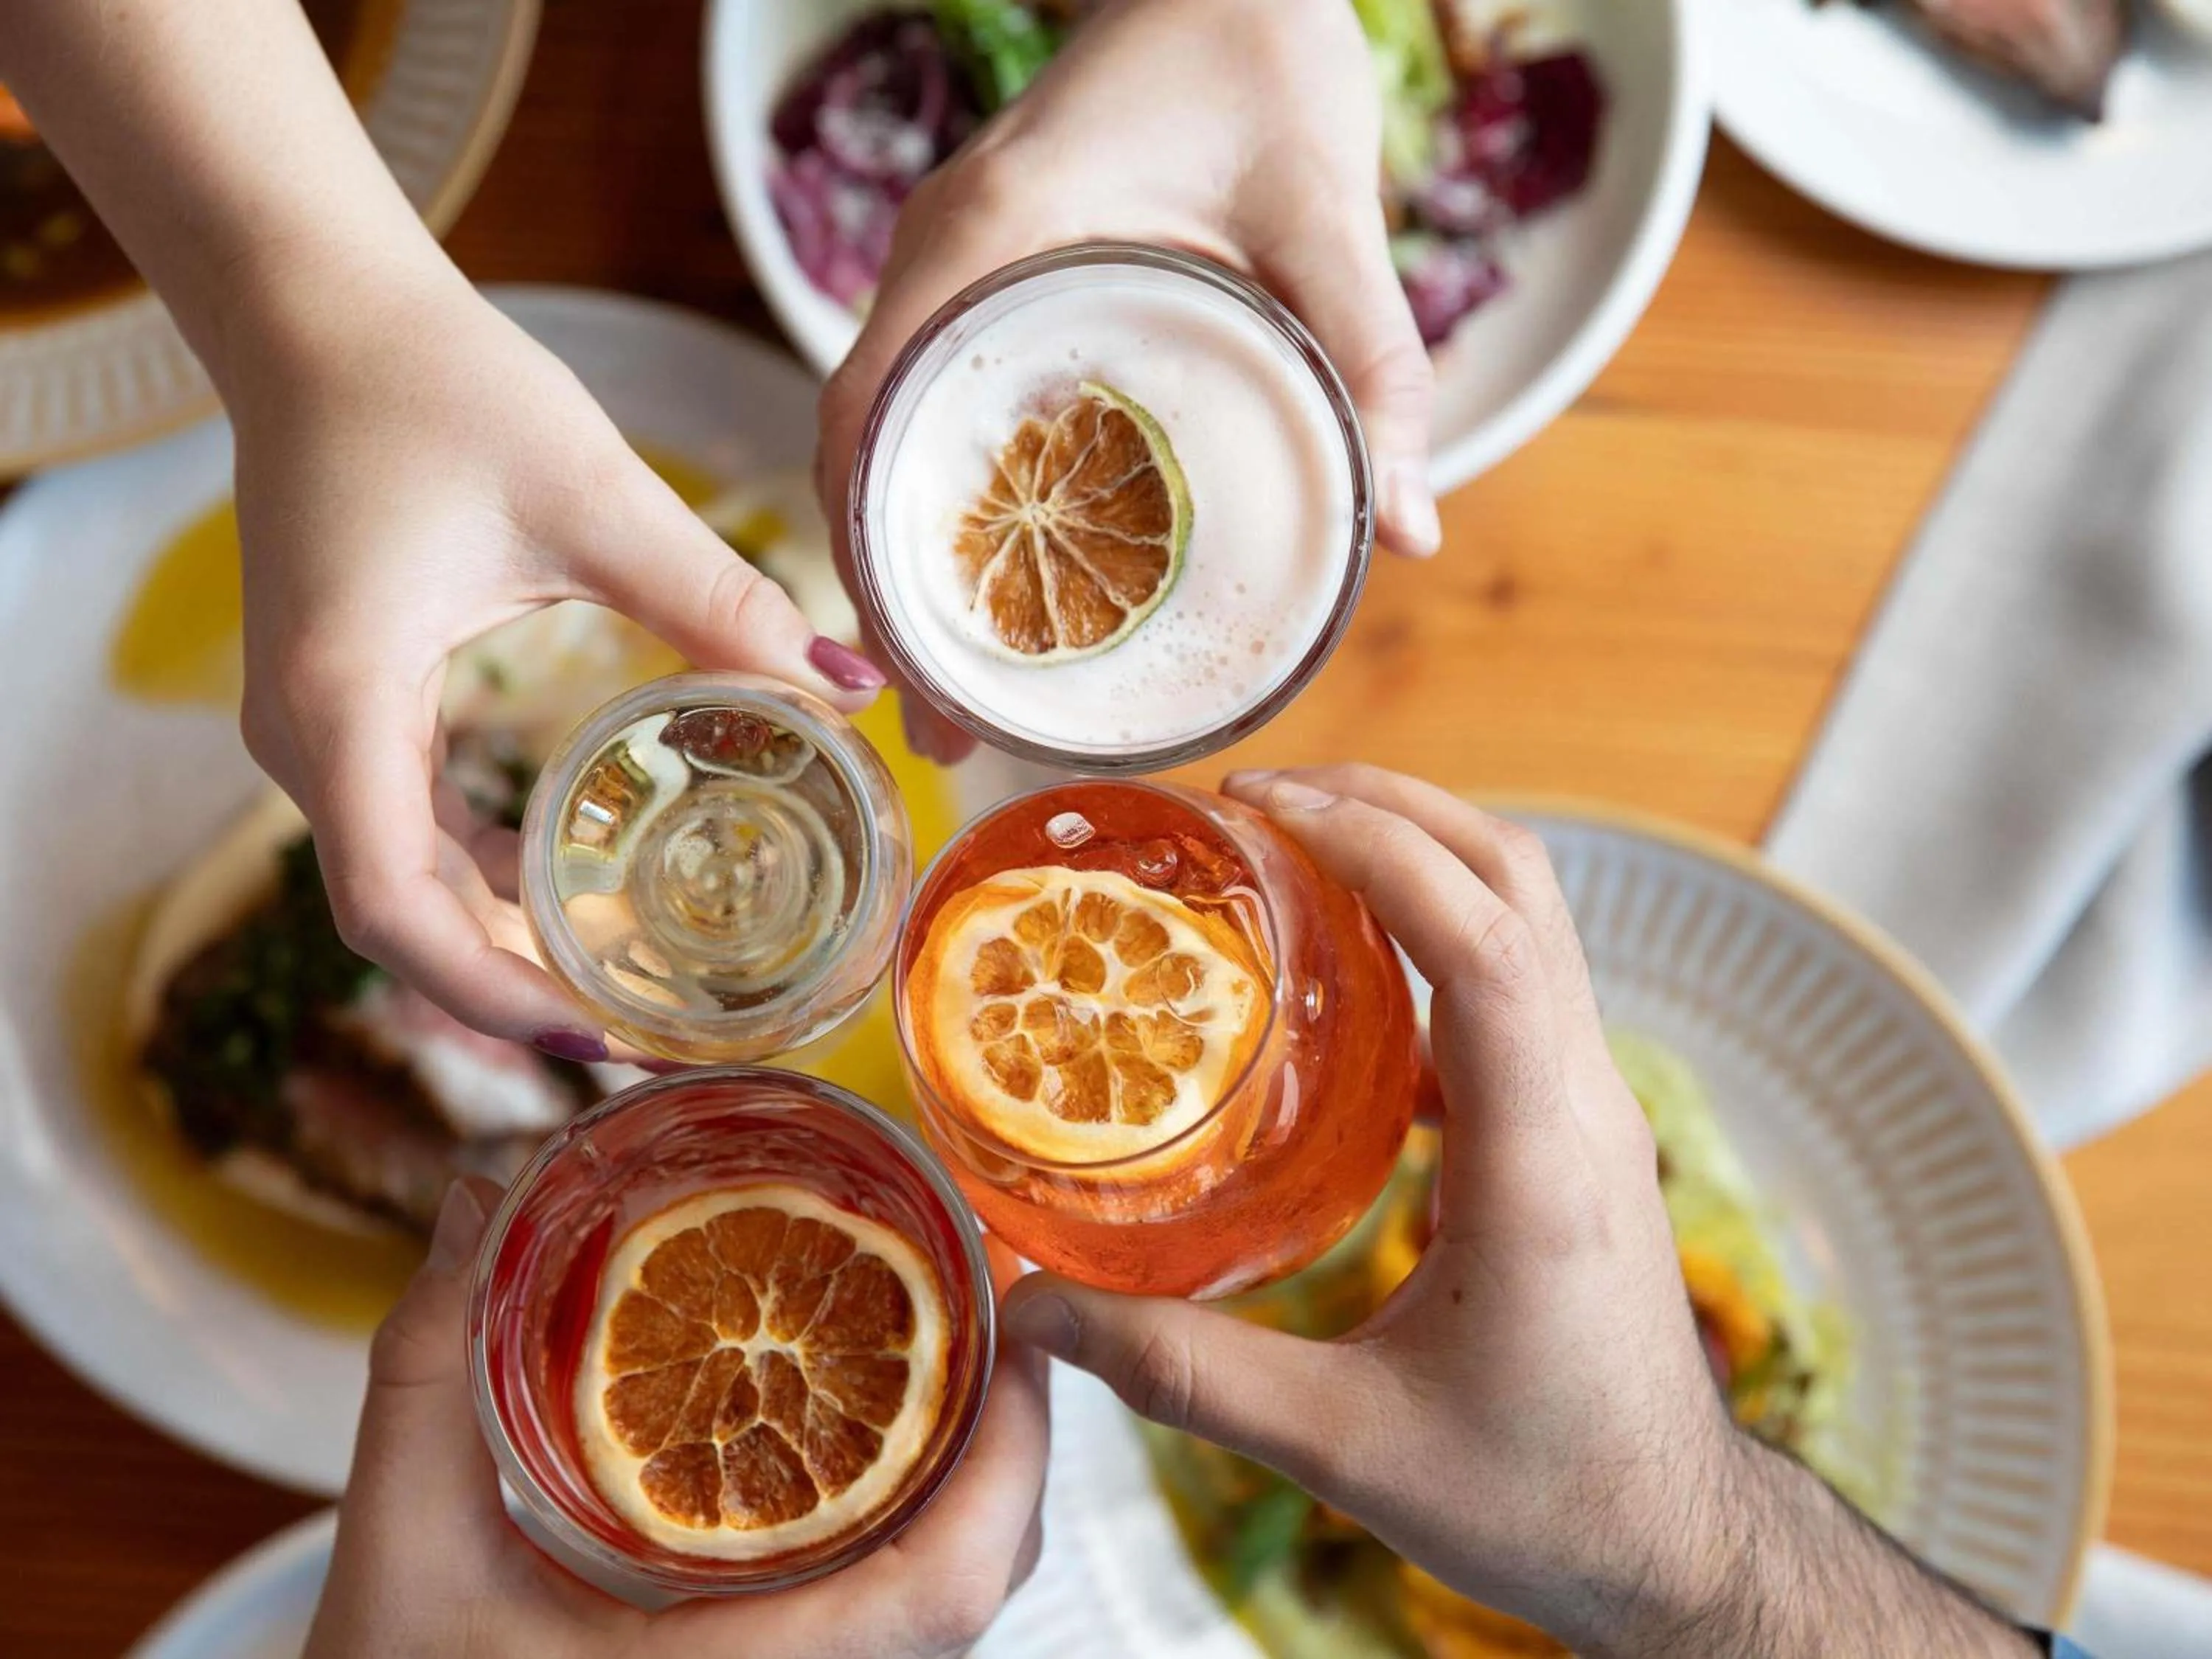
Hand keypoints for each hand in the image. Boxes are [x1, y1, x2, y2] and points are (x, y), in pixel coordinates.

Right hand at [228, 262, 885, 1054]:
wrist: (319, 312)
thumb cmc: (435, 387)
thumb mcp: (594, 498)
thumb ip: (720, 600)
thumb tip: (851, 686)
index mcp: (344, 705)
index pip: (397, 915)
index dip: (500, 996)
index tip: (609, 1037)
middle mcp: (304, 736)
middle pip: (396, 923)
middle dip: (510, 990)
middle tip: (643, 1027)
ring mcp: (308, 722)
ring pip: (394, 883)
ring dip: (493, 937)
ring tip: (617, 977)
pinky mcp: (336, 697)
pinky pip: (395, 824)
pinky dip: (473, 872)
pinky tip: (559, 876)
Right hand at [307, 1179, 1049, 1658]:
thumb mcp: (401, 1546)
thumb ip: (431, 1371)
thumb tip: (477, 1207)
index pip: (941, 1598)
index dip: (1012, 1465)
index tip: (1021, 1335)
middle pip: (977, 1587)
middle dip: (1012, 1446)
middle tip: (995, 1304)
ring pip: (945, 1603)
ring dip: (972, 1477)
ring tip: (952, 1343)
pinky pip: (891, 1606)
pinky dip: (918, 1517)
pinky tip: (881, 1430)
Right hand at [817, 0, 1436, 761]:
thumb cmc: (1265, 58)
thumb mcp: (1330, 209)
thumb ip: (1374, 358)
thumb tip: (1408, 528)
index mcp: (996, 231)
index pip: (873, 407)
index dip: (871, 549)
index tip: (908, 665)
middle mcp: (946, 252)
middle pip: (860, 445)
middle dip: (882, 591)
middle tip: (933, 722)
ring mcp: (952, 262)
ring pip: (879, 430)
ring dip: (898, 553)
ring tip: (945, 685)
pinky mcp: (984, 273)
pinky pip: (924, 399)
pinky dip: (931, 495)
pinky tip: (984, 576)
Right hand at [1001, 766, 2037, 1657]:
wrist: (1672, 1544)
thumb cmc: (1542, 1499)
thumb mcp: (1346, 1446)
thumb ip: (1183, 1372)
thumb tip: (1034, 1316)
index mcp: (1542, 1160)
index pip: (1483, 938)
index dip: (1375, 845)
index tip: (1259, 807)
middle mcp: (1584, 1105)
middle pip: (1515, 881)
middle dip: (1390, 806)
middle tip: (1252, 797)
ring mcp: (1591, 1110)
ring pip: (1524, 917)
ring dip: (1415, 851)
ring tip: (1283, 844)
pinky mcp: (1575, 1130)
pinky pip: (1509, 980)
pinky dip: (1425, 930)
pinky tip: (1331, 972)